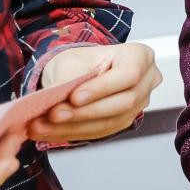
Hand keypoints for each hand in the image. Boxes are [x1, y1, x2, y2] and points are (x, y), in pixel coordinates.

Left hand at [28, 43, 159, 142]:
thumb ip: (70, 79)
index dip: (102, 88)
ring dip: (74, 126)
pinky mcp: (123, 122)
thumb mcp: (72, 61)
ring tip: (43, 126)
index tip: (74, 97)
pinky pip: (101, 132)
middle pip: (123, 102)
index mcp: (140, 56)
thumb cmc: (81, 61)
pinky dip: (73, 133)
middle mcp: (146, 81)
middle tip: (54, 115)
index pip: (129, 74)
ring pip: (111, 121)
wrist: (79, 72)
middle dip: (85, 112)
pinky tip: (50, 132)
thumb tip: (55, 100)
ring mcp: (138, 104)